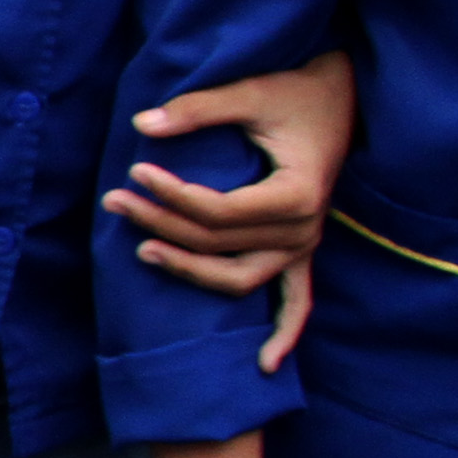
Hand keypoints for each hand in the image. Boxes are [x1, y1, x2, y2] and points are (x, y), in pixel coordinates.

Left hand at [109, 48, 353, 368]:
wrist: (344, 97)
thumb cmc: (299, 91)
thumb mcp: (251, 91)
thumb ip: (199, 109)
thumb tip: (142, 125)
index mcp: (296, 196)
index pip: (217, 212)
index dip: (171, 196)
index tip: (134, 171)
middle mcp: (304, 230)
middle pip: (217, 243)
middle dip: (160, 223)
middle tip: (113, 200)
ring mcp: (304, 246)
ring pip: (238, 278)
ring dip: (190, 272)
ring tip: (142, 250)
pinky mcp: (302, 250)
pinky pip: (296, 303)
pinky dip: (283, 334)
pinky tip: (263, 366)